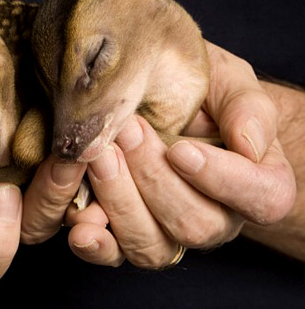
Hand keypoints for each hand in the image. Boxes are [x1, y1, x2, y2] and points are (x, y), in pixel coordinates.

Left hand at [22, 41, 295, 268]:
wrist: (171, 102)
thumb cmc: (205, 92)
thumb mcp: (231, 83)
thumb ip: (248, 108)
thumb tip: (249, 146)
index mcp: (255, 185)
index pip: (257, 198)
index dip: (219, 179)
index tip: (180, 149)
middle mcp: (215, 218)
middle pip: (194, 225)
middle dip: (154, 178)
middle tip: (127, 132)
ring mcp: (169, 231)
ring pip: (152, 244)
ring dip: (121, 201)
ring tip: (100, 158)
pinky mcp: (127, 232)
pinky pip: (115, 254)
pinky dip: (95, 242)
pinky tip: (80, 225)